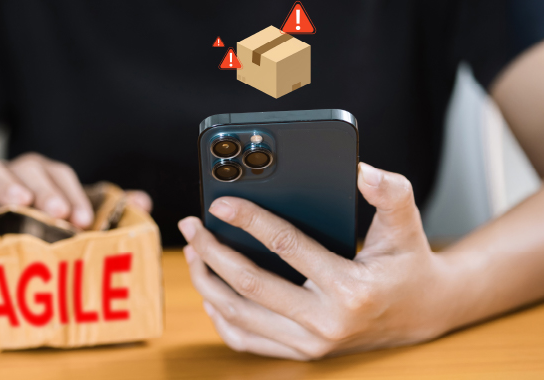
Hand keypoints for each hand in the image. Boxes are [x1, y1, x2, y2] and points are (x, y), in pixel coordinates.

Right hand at [0, 152, 151, 227]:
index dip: (73, 193)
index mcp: (39, 180)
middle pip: (28, 166)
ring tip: (18, 202)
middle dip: (46, 186)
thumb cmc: (26, 228)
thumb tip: (143, 203)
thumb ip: (101, 210)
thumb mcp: (62, 221)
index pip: (60, 174)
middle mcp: (11, 176)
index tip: (83, 219)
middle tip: (58, 213)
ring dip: (4, 182)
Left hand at [179, 162, 454, 359]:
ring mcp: (311, 344)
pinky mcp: (302, 354)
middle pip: (250, 286)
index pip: (286, 248)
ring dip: (207, 282)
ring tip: (193, 252)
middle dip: (212, 252)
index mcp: (350, 289)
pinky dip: (222, 317)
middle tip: (191, 226)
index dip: (249, 221)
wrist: (424, 313)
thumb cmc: (408, 263)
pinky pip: (247, 340)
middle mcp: (327, 322)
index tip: (219, 203)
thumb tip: (360, 170)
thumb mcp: (406, 224)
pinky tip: (210, 291)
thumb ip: (388, 193)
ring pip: (240, 315)